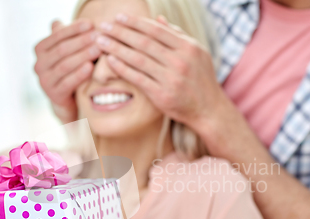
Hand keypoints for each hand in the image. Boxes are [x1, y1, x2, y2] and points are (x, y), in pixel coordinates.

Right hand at [34, 20, 101, 123]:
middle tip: (98, 37)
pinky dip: (79, 74)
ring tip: (98, 49)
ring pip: (65, 65)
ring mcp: (44, 81)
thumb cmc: (70, 70)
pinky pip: (67, 82)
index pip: (57, 35)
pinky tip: (90, 67)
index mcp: (40, 50)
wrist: (68, 100)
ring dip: (83, 56)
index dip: (74, 29)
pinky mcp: (54, 95)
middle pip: (62, 50)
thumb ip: (64, 37)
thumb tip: (57, 22)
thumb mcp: (67, 52)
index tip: (91, 24)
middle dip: (81, 42)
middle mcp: (39, 65)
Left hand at [95, 13, 226, 135]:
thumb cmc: (201, 79)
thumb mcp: (196, 53)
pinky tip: (110, 60)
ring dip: (116, 48)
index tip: (118, 17)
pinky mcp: (162, 95)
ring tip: (100, 41)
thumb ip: (177, 35)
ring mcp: (171, 78)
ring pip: (138, 58)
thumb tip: (158, 18)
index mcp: (188, 47)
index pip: (156, 30)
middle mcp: (180, 61)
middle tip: (103, 26)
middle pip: (144, 42)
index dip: (135, 22)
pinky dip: (122, 68)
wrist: (209, 109)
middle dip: (121, 32)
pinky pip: (137, 78)